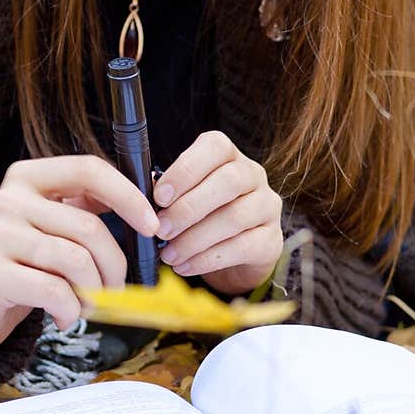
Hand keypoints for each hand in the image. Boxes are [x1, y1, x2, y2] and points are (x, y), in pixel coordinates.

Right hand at [0, 155, 158, 358]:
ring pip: (76, 261)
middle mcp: (7, 198)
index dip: (128, 196)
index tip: (151, 225)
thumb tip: (145, 213)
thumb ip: (85, 211)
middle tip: (115, 290)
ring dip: (95, 293)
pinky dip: (72, 311)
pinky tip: (65, 317)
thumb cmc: (22, 264)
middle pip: (89, 228)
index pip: (89, 170)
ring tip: (87, 305)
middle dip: (115, 265)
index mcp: (27, 177)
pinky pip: (55, 291)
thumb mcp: (50, 227)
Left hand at [154, 131, 283, 295]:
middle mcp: (253, 175)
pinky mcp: (272, 239)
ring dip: (195, 238)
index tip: (159, 196)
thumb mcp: (186, 198)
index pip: (215, 147)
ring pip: (235, 217)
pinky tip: (185, 266)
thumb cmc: (203, 217)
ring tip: (168, 254)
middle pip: (228, 181)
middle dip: (188, 207)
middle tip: (161, 230)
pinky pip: (242, 247)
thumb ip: (169, 194)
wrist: (236, 256)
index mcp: (229, 156)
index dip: (186, 169)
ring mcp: (267, 207)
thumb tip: (142, 202)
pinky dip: (208, 259)